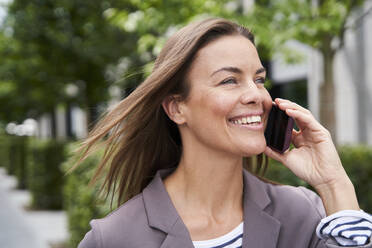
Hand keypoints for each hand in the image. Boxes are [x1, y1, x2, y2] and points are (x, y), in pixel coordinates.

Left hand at [264, 98, 359, 213]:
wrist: (323, 179)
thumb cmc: (307, 170)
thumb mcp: (287, 159)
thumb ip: (275, 152)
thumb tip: (261, 147)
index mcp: (299, 138)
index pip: (289, 122)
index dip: (280, 116)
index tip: (268, 110)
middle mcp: (307, 132)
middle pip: (296, 114)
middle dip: (285, 106)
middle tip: (274, 102)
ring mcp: (315, 131)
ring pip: (302, 114)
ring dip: (291, 107)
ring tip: (280, 104)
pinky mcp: (321, 132)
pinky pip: (309, 120)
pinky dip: (298, 114)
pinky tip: (289, 111)